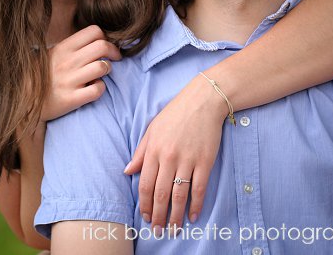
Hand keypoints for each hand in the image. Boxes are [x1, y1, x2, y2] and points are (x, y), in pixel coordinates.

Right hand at [41, 25, 121, 121]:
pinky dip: (100, 88)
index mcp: (63, 48)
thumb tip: (99, 40)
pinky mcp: (71, 99)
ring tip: (100, 74)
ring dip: (107, 70)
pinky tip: (93, 87)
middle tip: (113, 59)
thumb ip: (73, 47)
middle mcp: (67, 62)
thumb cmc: (44, 75)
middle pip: (103, 46)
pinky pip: (97, 90)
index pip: (94, 31)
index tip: (105, 47)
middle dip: (114, 52)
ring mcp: (69, 80)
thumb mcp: (53, 54)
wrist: (25, 99)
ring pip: (102, 67)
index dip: (105, 38)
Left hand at [124, 75, 228, 232]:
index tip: (144, 216)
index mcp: (153, 150)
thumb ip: (140, 152)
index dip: (144, 204)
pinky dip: (196, 205)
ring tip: (172, 229)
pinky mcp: (204, 162)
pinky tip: (193, 216)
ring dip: (175, 215)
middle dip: (157, 215)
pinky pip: (199, 188)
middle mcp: (168, 158)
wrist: (202, 102)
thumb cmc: (175, 114)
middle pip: (160, 194)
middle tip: (156, 230)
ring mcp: (187, 160)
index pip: (145, 184)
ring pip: (179, 195)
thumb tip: (127, 171)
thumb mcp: (151, 130)